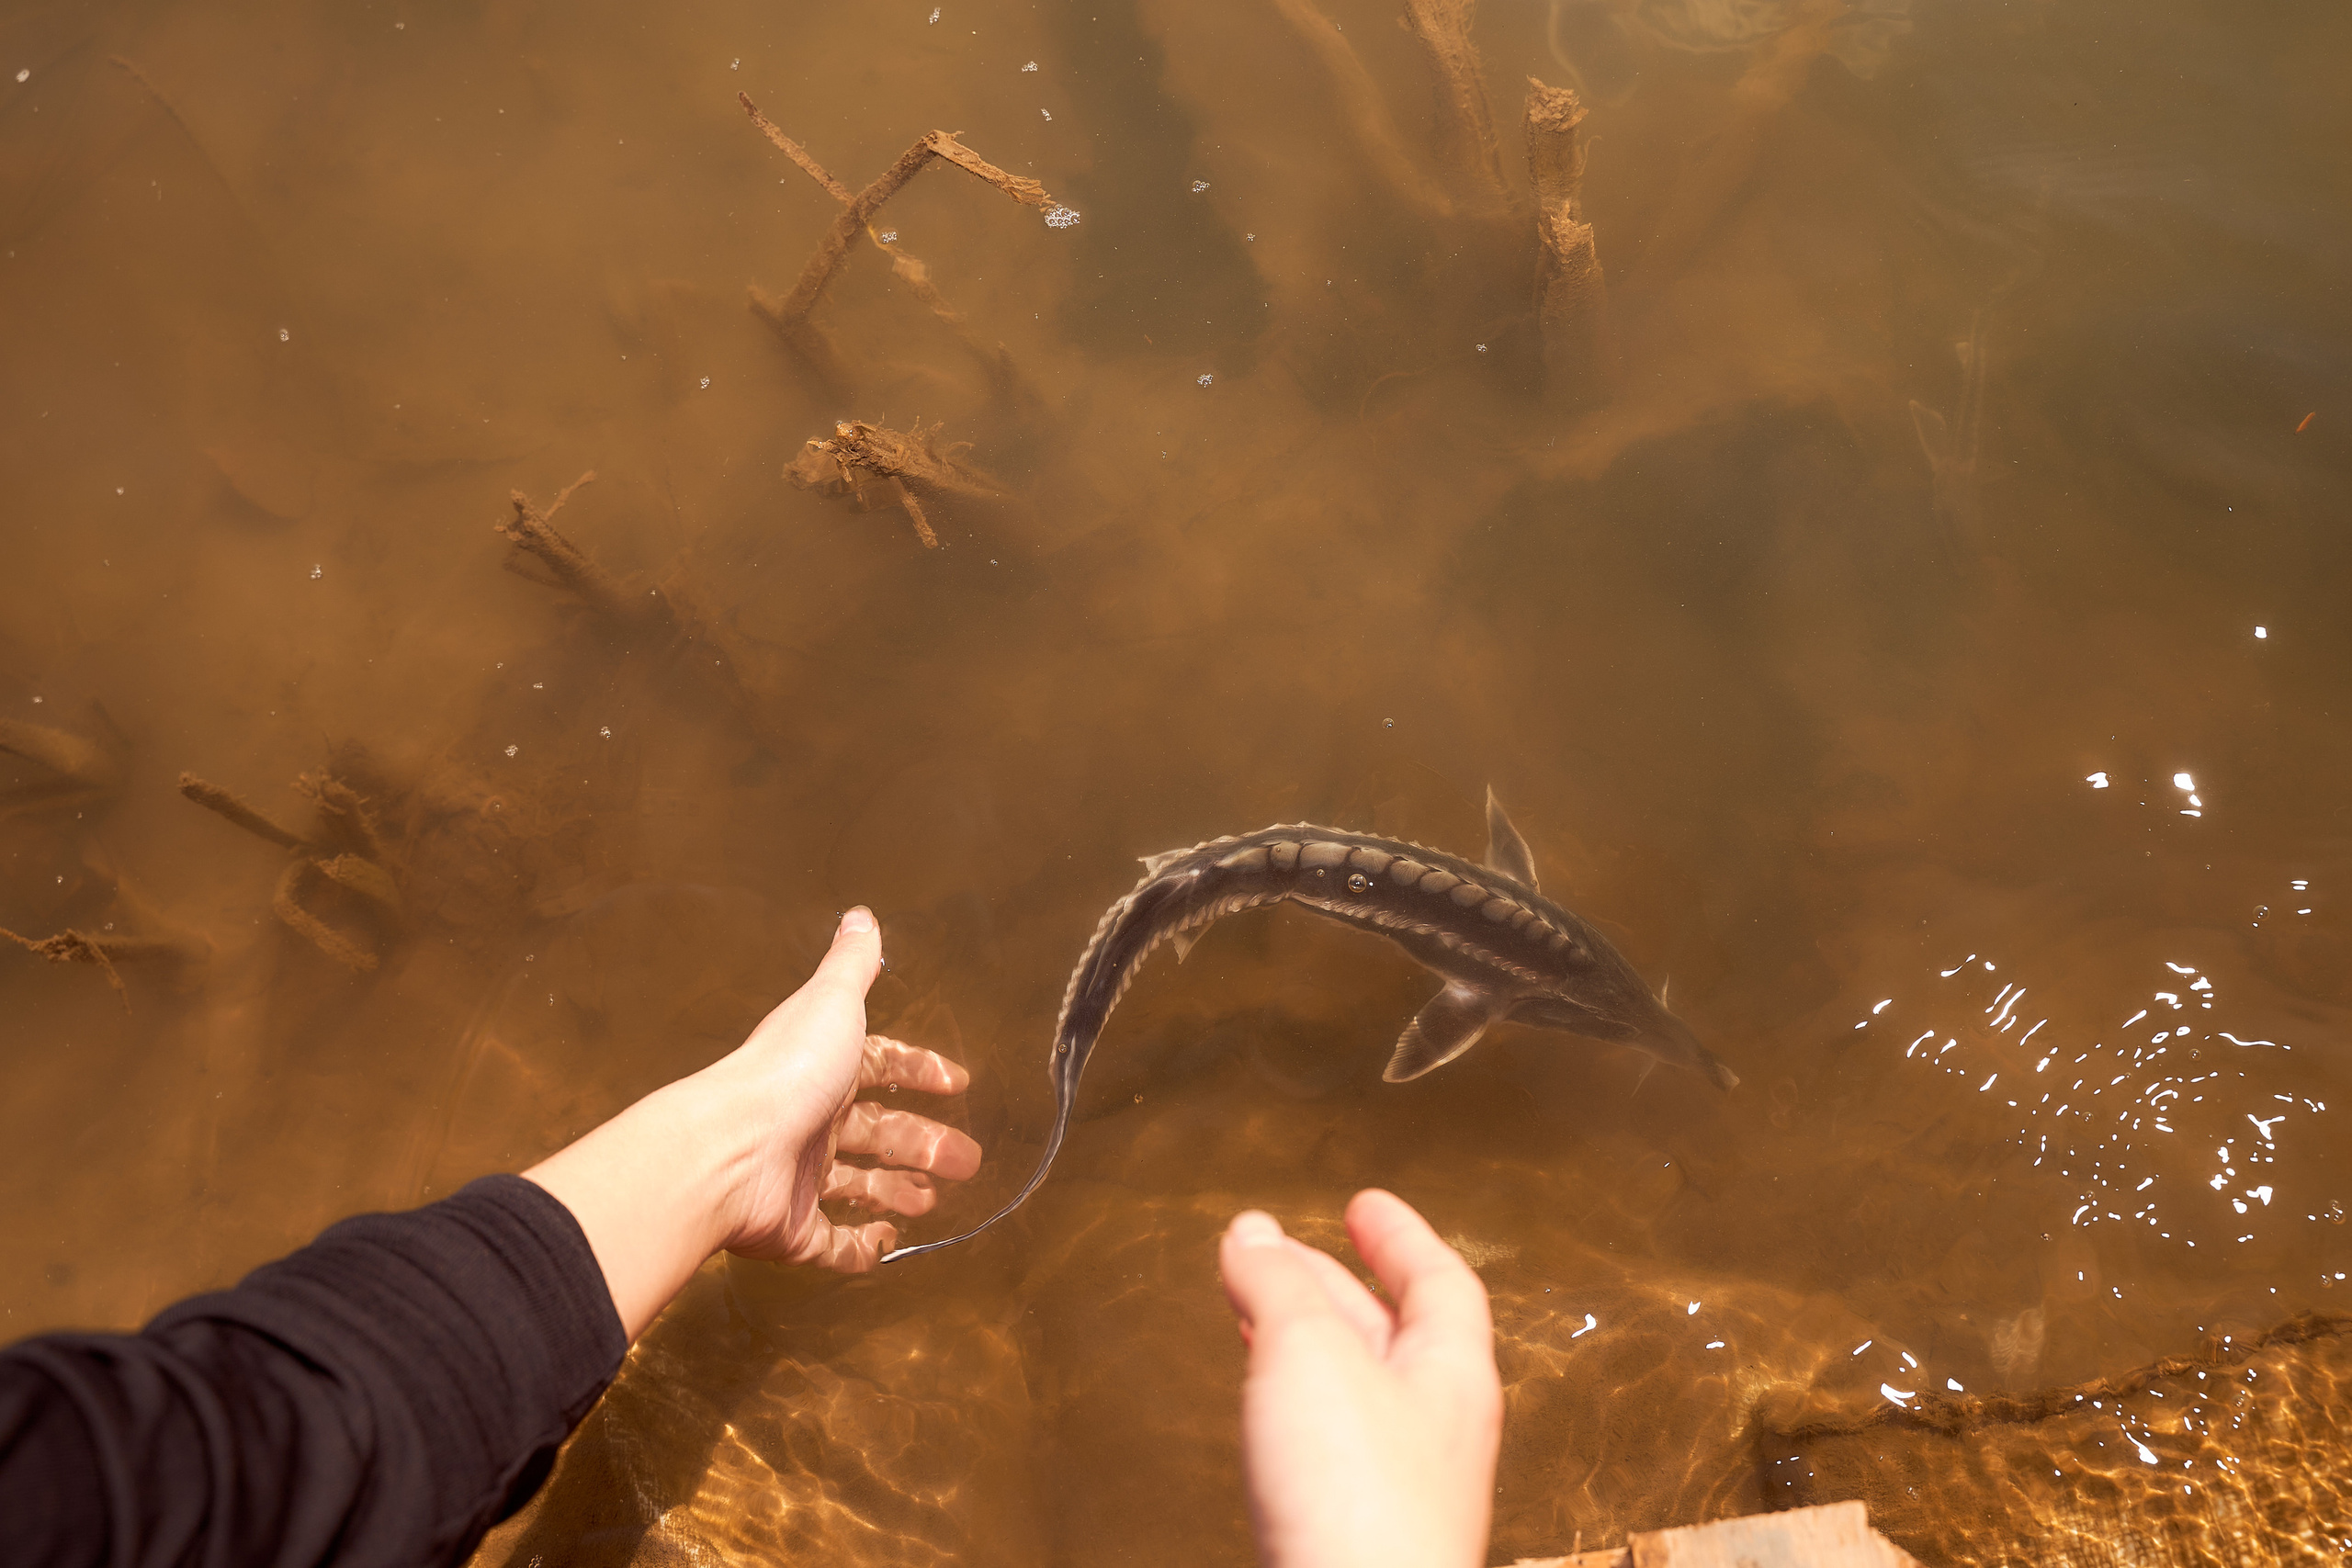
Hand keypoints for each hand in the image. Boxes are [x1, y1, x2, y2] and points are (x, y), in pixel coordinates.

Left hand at [700, 907, 983, 1270]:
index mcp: (825, 1068)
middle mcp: (812, 1120)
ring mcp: (801, 1177)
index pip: (882, 1067)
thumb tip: (862, 916)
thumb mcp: (830, 1004)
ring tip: (934, 1200)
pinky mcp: (793, 1229)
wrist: (728, 1150)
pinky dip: (860, 1249)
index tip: (958, 1083)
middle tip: (968, 1160)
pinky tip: (886, 1244)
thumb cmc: (785, 1074)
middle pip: (880, 1133)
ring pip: (859, 1185)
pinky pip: (831, 1243)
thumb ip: (852, 965)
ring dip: (899, 1192)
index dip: (920, 1072)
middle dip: (927, 1144)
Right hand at [1218, 1191, 1501, 1567]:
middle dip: (1331, 1283)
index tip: (1364, 1204)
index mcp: (1452, 1375)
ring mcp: (1397, 1489)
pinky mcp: (1350, 1536)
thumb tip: (1250, 1234)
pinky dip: (1287, 1400)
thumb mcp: (1311, 1352)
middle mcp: (1435, 1430)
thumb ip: (1278, 1285)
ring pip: (1352, 1389)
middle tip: (1278, 1250)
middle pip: (1391, 1334)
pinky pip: (1324, 1443)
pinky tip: (1256, 1405)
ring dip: (1300, 1340)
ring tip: (1249, 1310)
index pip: (1441, 1283)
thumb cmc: (1358, 1498)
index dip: (1401, 1236)